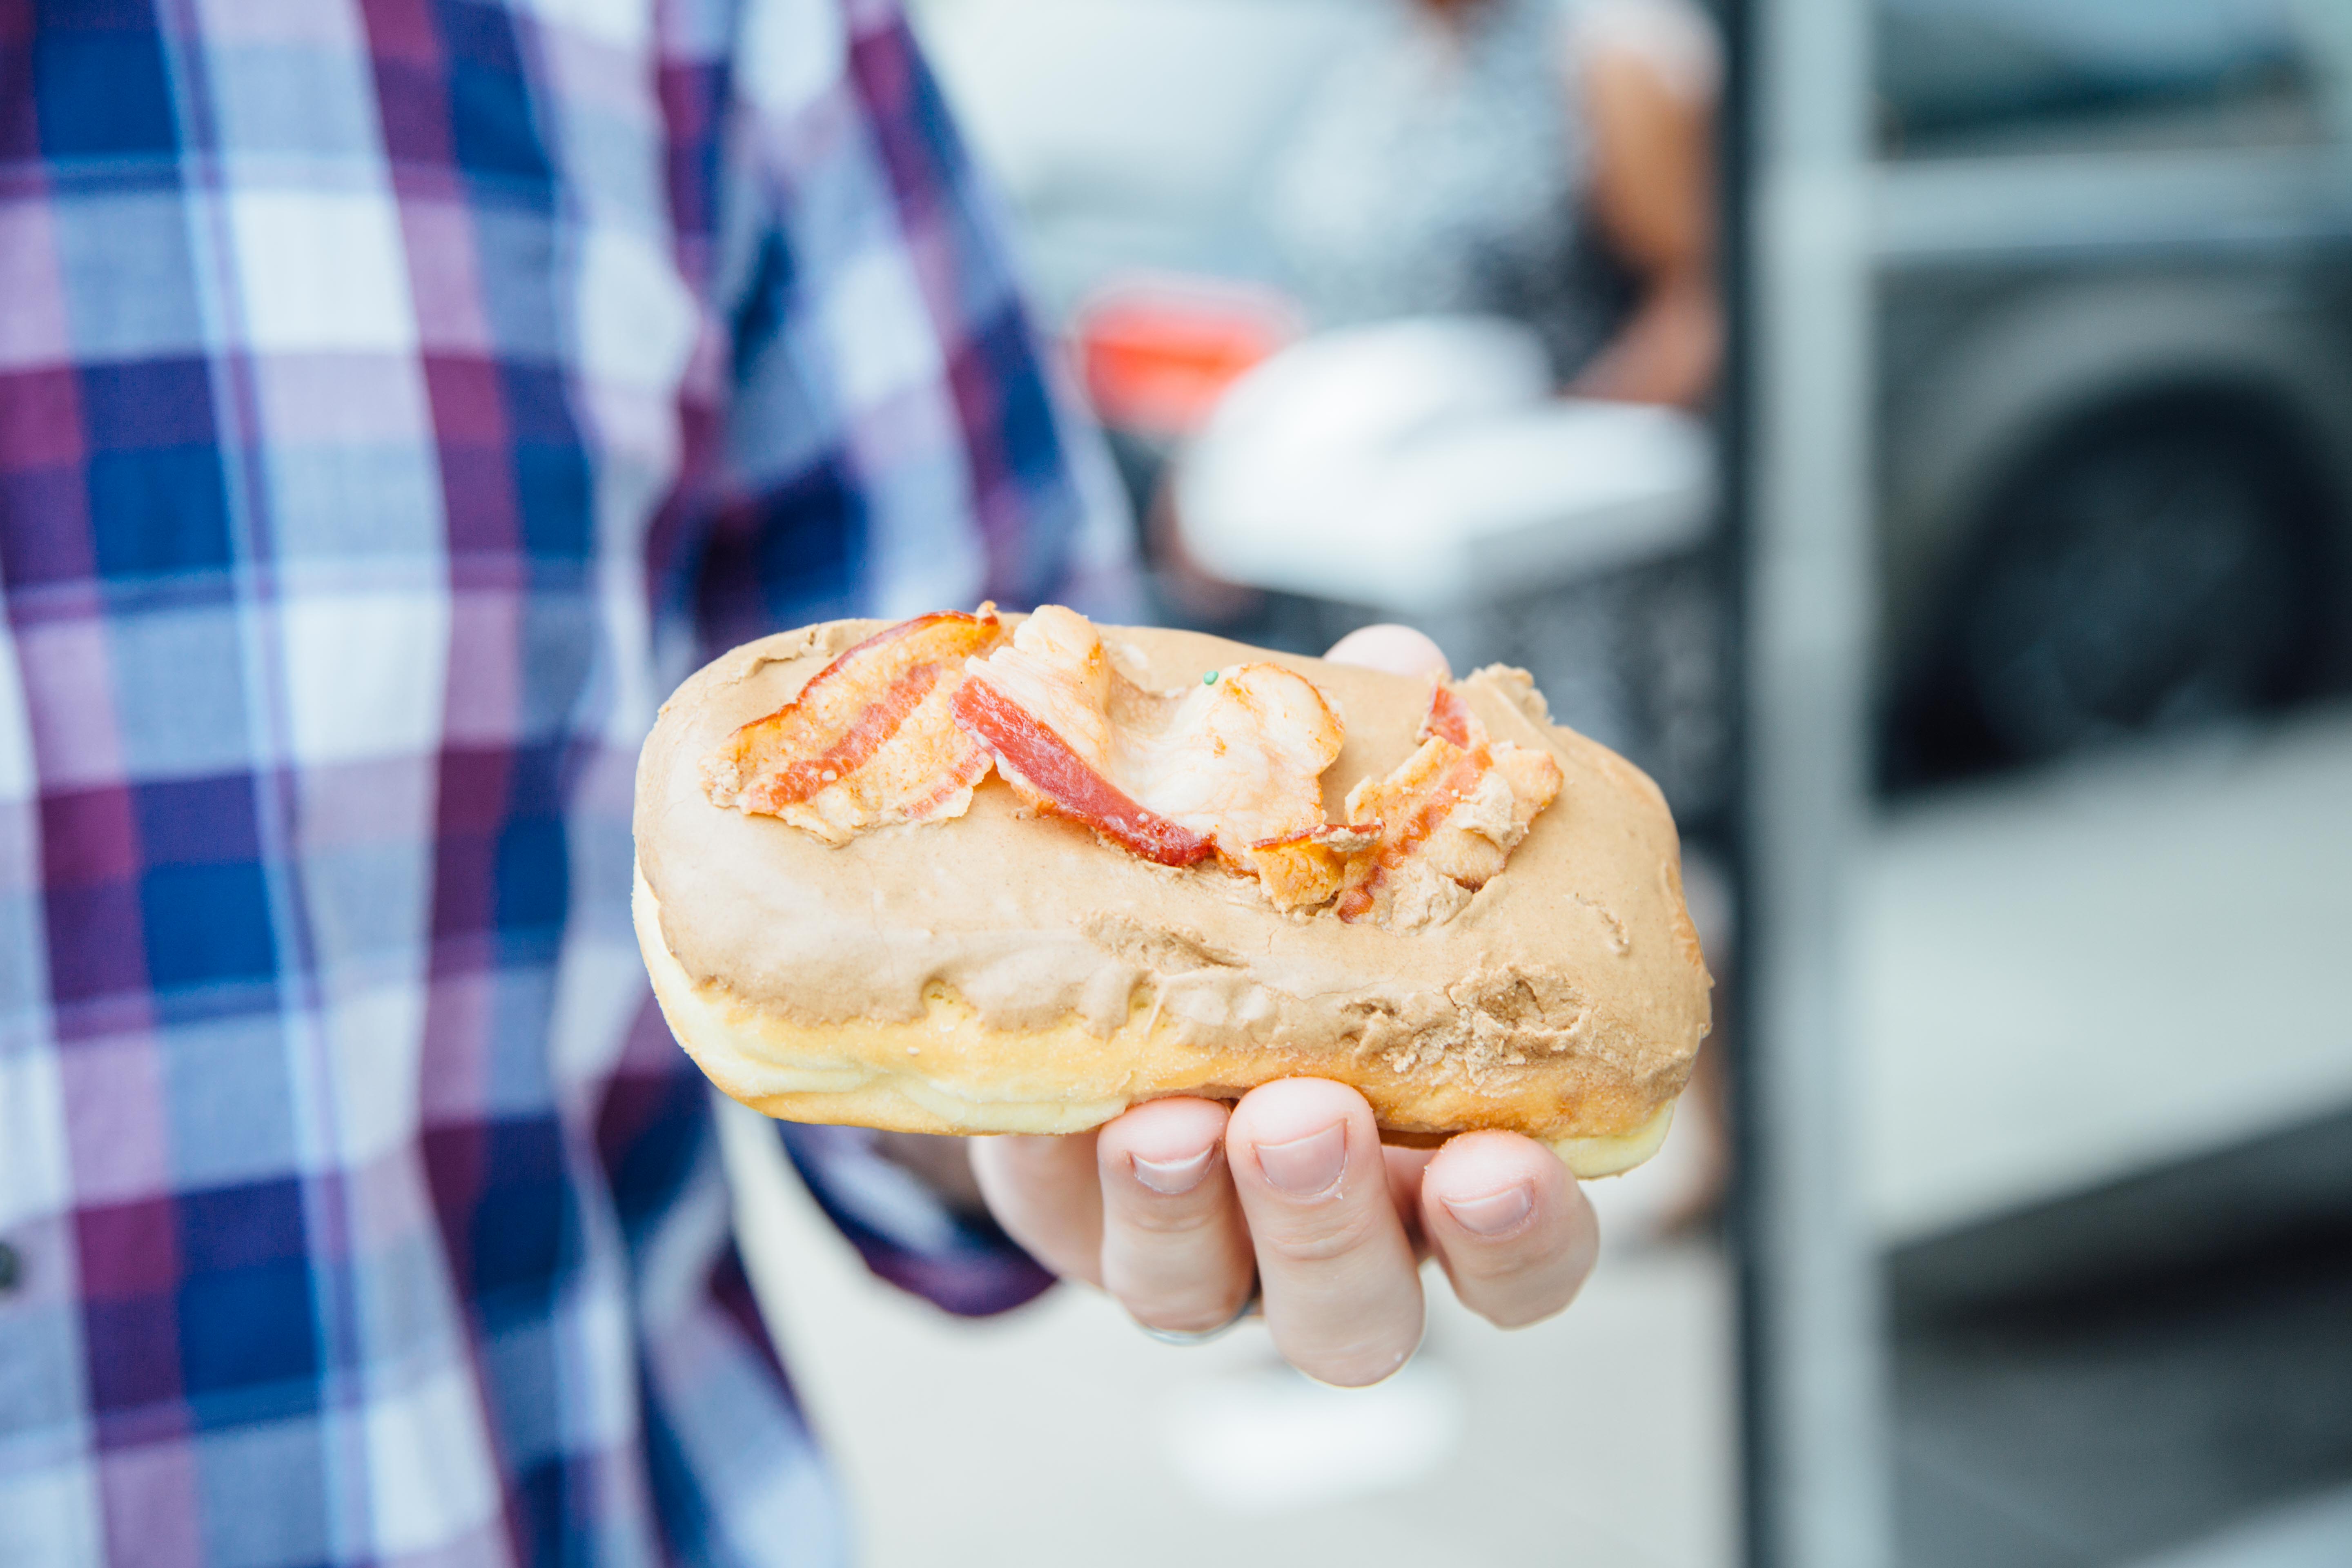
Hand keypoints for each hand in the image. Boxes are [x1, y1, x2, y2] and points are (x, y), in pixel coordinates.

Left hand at [968, 626, 1599, 1384]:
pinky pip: (1083, 1238)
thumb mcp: (1335, 845)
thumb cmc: (1270, 913)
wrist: (1098, 957)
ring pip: (1211, 1296)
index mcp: (1436, 1160)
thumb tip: (1402, 668)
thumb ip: (1384, 771)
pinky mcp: (1080, 1225)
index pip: (1523, 1247)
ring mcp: (1197, 1243)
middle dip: (1340, 1223)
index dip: (1525, 1229)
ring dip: (1198, 1208)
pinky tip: (1094, 1105)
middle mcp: (1327, 1232)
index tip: (1507, 1162)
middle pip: (1364, 1312)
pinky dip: (1089, 1179)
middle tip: (1308, 1116)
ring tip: (1172, 1115)